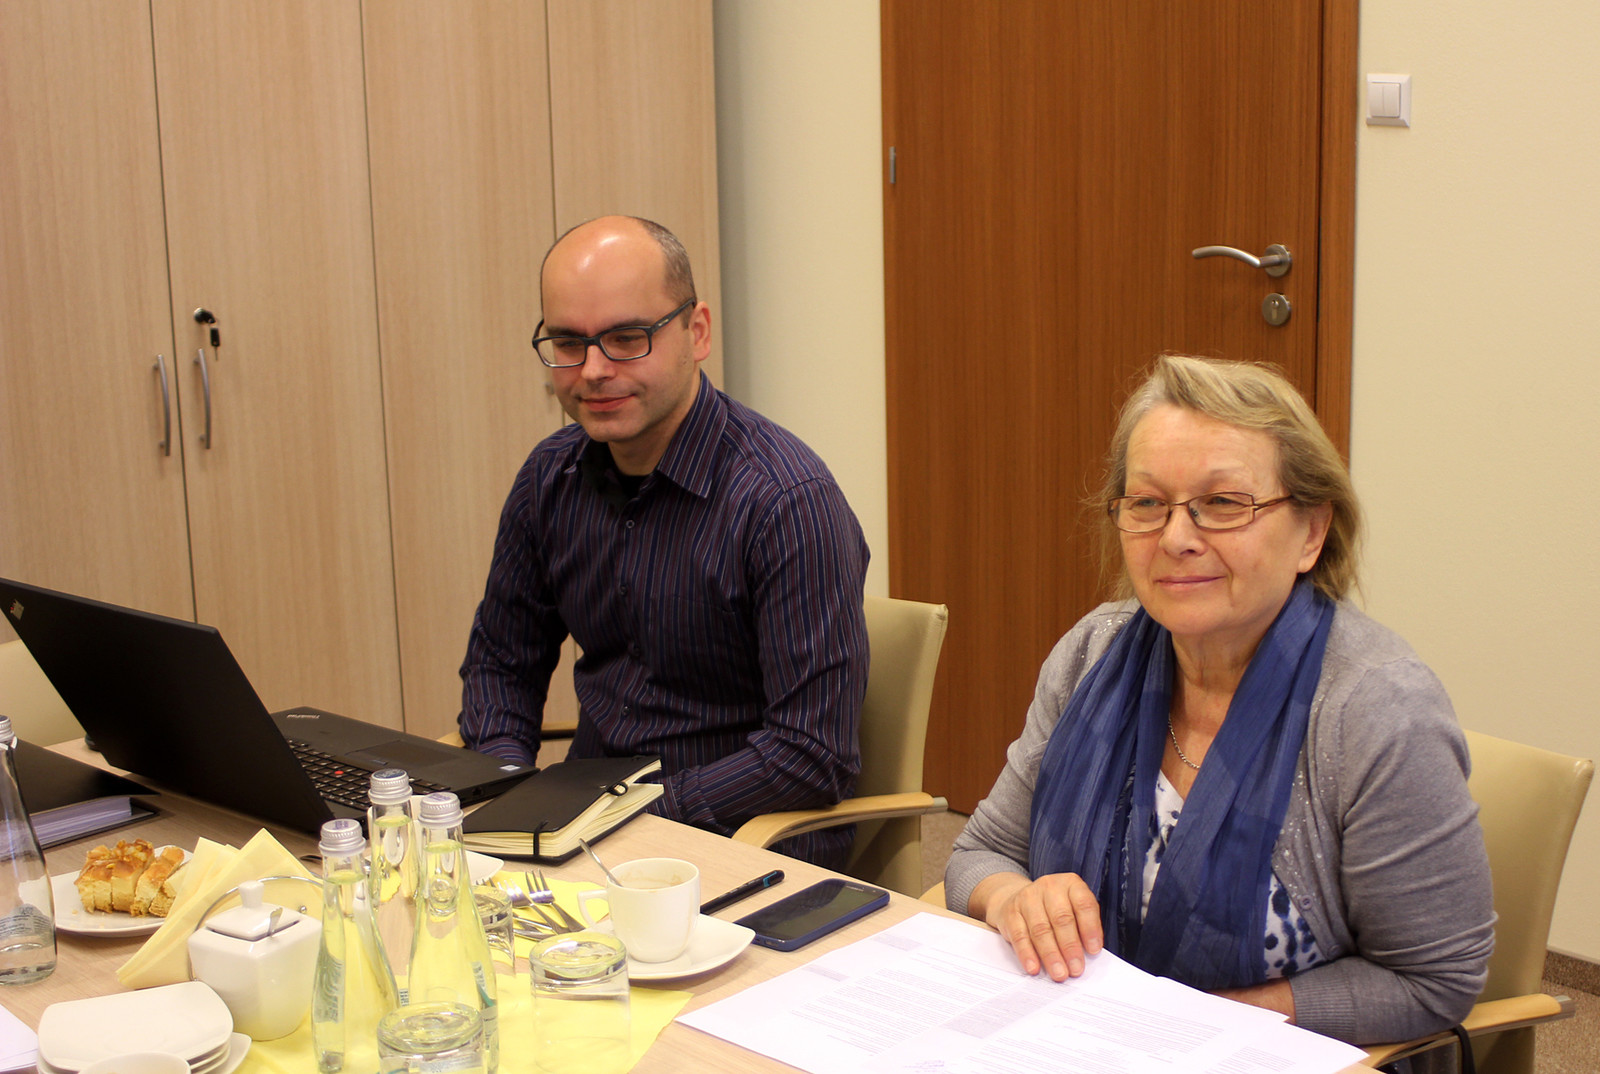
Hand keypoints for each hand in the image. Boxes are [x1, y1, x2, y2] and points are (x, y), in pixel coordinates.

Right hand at [970, 871, 1103, 981]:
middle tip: (1075, 969)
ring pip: (1041, 929)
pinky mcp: (1011, 912)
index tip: (1094, 951)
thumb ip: (1082, 928)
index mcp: (1071, 884)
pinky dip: (1028, 954)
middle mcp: (1049, 886)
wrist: (1018, 899)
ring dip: (1051, 955)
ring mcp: (1027, 897)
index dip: (1090, 928)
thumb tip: (1088, 955)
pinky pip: (1020, 936)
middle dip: (1070, 947)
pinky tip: (1034, 968)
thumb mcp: (1073, 909)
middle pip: (1061, 918)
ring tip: (1059, 973)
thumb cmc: (1054, 910)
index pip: (1084, 904)